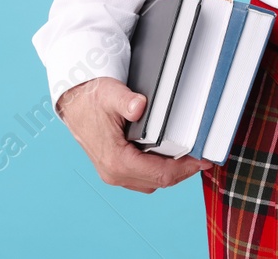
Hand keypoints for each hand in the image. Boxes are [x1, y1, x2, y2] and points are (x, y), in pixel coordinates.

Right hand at [56, 77, 212, 192]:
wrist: (74, 103)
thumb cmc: (92, 99)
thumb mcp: (111, 94)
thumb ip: (127, 101)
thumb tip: (139, 107)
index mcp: (116, 161)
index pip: (160, 175)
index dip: (185, 169)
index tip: (202, 161)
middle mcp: (114, 173)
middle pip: (158, 182)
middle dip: (183, 172)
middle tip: (201, 158)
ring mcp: (113, 174)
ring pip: (151, 183)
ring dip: (171, 173)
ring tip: (188, 158)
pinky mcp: (114, 170)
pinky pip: (142, 178)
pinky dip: (158, 171)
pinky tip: (169, 157)